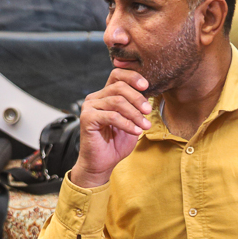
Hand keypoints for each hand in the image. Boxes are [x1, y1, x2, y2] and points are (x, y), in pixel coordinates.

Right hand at [70, 69, 152, 188]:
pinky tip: (135, 131)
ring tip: (144, 125)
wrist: (102, 163)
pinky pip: (111, 116)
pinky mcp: (87, 118)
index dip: (132, 76)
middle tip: (148, 111)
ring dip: (134, 114)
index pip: (117, 75)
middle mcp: (95, 98)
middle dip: (137, 98)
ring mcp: (89, 107)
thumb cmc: (116, 143)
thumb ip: (136, 106)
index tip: (146, 86)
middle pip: (119, 87)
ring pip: (117, 101)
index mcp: (105, 95)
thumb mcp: (131, 121)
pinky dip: (127, 123)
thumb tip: (150, 94)